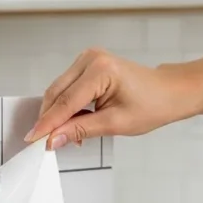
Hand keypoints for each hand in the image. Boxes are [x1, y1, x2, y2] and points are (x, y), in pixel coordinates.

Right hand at [25, 48, 195, 148]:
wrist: (168, 92)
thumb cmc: (152, 105)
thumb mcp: (115, 124)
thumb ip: (81, 130)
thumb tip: (54, 139)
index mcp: (100, 70)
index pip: (65, 102)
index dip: (48, 124)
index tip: (33, 140)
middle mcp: (91, 58)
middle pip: (56, 93)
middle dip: (49, 120)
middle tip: (44, 143)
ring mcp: (88, 59)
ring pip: (58, 91)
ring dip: (57, 115)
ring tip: (66, 136)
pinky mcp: (87, 64)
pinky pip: (67, 88)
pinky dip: (66, 107)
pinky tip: (73, 123)